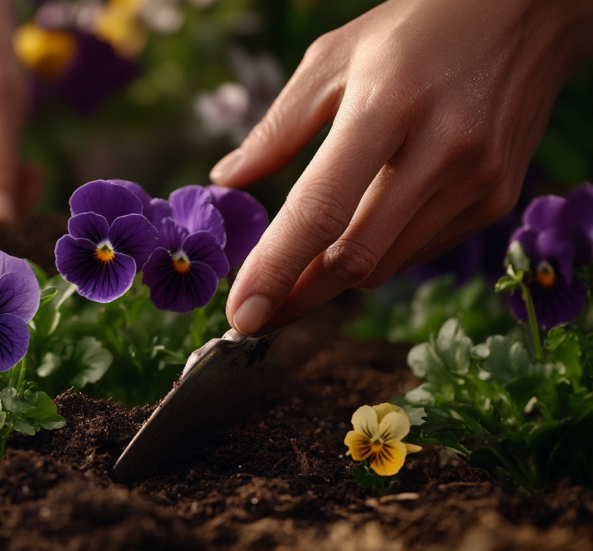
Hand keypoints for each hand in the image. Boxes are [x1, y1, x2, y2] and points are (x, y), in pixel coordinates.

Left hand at [211, 0, 592, 334]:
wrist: (527, 15)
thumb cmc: (415, 29)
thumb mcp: (333, 58)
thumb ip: (277, 128)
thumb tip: (228, 180)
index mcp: (387, 106)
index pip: (321, 210)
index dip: (276, 270)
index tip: (240, 315)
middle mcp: (441, 150)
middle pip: (354, 257)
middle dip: (296, 297)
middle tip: (255, 315)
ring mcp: (477, 180)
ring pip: (385, 265)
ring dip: (332, 282)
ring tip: (294, 277)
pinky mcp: (496, 199)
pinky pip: (417, 252)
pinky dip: (377, 257)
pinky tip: (355, 240)